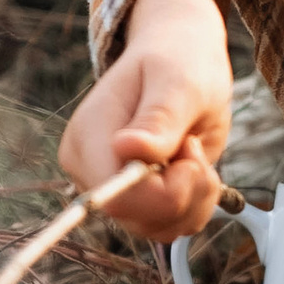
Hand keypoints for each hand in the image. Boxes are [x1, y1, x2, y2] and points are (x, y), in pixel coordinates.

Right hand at [57, 0, 232, 239]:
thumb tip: (127, 149)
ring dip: (195, 197)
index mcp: (88, 139)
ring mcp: (111, 189)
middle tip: (193, 144)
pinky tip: (194, 167)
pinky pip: (168, 226)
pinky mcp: (134, 199)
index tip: (190, 151)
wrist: (179, 55)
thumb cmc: (178, 59)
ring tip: (193, 149)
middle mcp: (90, 171)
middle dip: (185, 191)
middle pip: (140, 219)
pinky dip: (195, 203)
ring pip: (158, 229)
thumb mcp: (179, 81)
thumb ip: (159, 117)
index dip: (165, 191)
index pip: (117, 199)